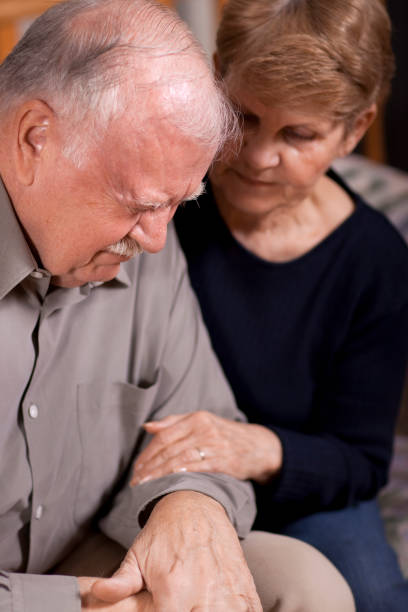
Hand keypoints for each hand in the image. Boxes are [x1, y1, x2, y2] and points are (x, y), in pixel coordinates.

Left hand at [92, 491, 261, 610]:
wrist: (196, 504)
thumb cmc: (164, 534)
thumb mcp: (137, 555)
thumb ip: (120, 582)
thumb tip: (97, 593)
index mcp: (174, 588)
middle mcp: (203, 592)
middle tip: (183, 608)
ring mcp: (228, 592)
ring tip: (202, 608)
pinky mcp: (245, 590)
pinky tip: (223, 608)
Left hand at [130, 411, 281, 484]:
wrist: (257, 446)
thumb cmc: (223, 434)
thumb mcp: (201, 421)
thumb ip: (173, 423)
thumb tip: (147, 426)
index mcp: (196, 418)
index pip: (164, 436)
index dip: (147, 453)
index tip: (136, 468)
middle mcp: (204, 429)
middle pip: (169, 448)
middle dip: (149, 466)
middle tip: (135, 481)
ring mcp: (214, 444)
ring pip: (179, 459)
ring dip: (159, 473)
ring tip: (145, 485)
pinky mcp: (224, 461)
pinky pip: (197, 468)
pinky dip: (180, 474)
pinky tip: (168, 482)